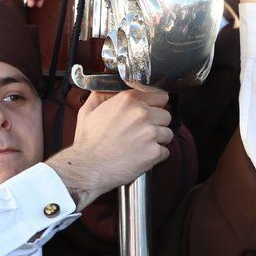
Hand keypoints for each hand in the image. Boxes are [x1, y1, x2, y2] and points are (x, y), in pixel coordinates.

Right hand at [47, 90, 172, 209]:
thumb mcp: (88, 111)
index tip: (150, 112)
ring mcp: (150, 134)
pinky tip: (141, 156)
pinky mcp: (154, 152)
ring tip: (141, 145)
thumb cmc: (88, 142)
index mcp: (127, 101)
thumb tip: (109, 87)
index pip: (160, 96)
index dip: (155, 105)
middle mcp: (141, 114)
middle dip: (157, 123)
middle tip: (142, 132)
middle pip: (166, 115)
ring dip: (158, 140)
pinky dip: (156, 156)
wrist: (87, 167)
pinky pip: (165, 152)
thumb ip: (101, 95)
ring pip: (167, 133)